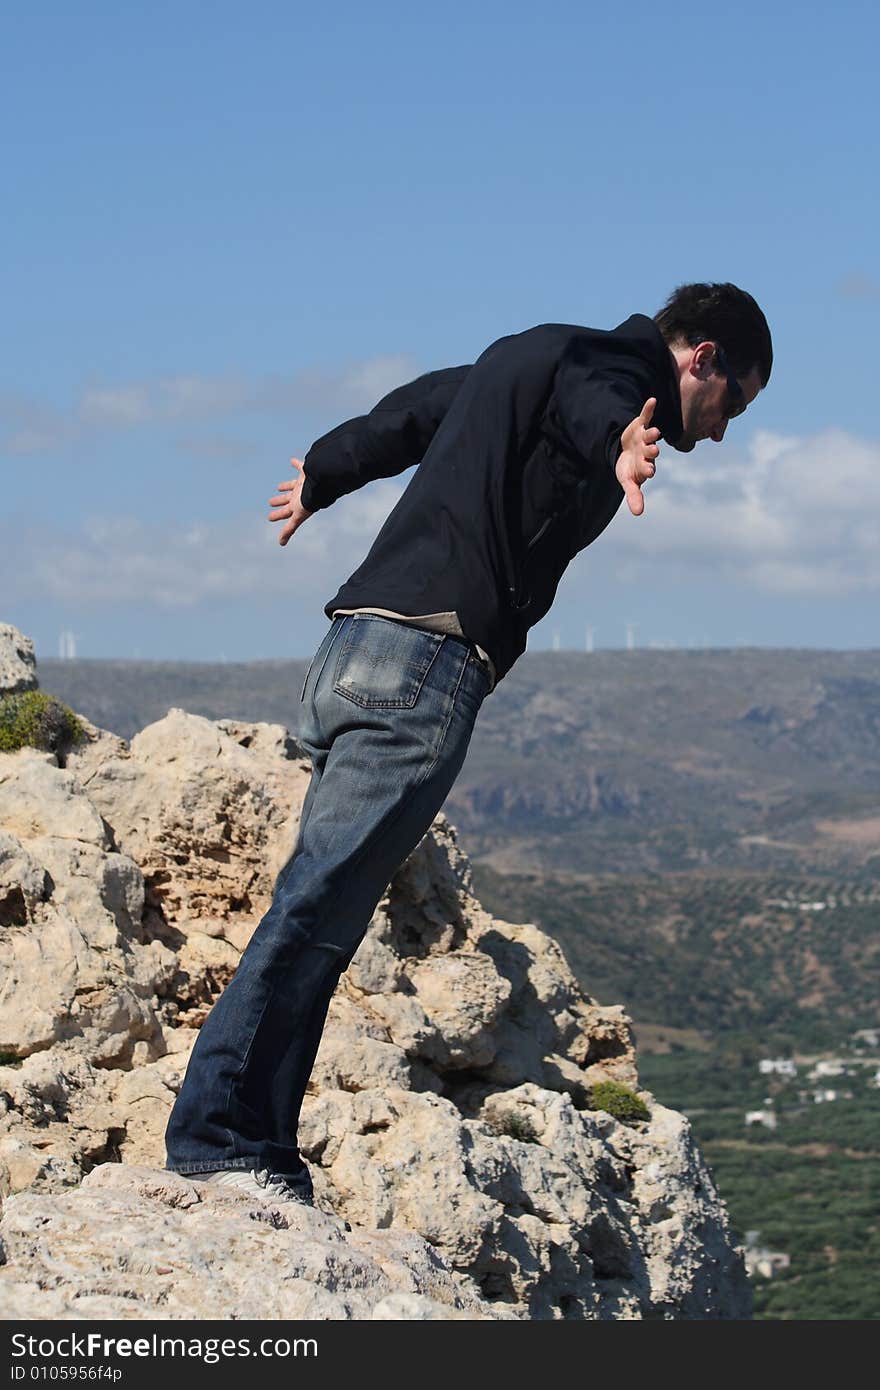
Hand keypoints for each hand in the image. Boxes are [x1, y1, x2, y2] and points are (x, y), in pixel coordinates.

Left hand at [268, 457, 312, 545]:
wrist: (322, 482)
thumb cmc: (310, 501)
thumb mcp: (297, 517)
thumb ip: (289, 530)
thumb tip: (281, 544)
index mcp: (297, 505)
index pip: (285, 512)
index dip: (277, 515)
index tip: (269, 518)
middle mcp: (300, 496)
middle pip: (287, 500)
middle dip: (279, 502)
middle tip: (270, 502)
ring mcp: (303, 484)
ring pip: (292, 486)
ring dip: (286, 486)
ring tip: (278, 487)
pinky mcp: (306, 471)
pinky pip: (300, 467)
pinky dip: (296, 465)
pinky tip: (292, 461)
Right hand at [615, 397, 660, 516]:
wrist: (625, 451)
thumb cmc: (629, 468)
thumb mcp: (627, 481)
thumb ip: (633, 495)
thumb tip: (638, 514)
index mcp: (645, 465)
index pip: (647, 468)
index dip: (648, 469)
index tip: (649, 472)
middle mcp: (648, 450)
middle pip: (650, 451)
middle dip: (651, 450)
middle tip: (654, 450)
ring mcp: (645, 437)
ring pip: (649, 435)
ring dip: (651, 433)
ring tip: (654, 432)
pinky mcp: (640, 424)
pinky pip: (646, 415)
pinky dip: (649, 408)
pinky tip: (652, 400)